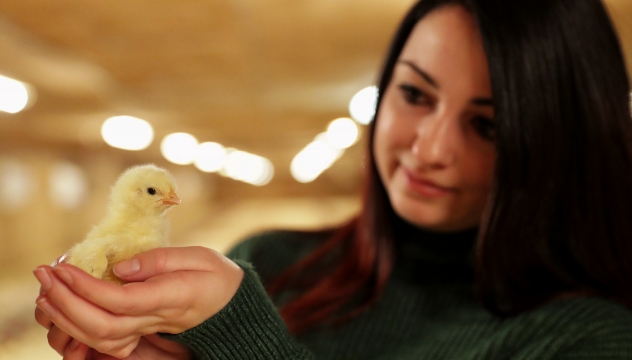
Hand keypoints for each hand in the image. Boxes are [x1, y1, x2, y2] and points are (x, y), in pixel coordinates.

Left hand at [34, 246, 243, 358]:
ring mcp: (147, 330)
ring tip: (47, 292)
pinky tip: (65, 309)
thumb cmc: (217, 275)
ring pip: (99, 339)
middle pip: (102, 325)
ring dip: (66, 318)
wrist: (232, 304)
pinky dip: (78, 329)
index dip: (86, 287)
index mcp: (171, 298)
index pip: (120, 300)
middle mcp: (155, 319)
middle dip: (66, 303)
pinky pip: (105, 341)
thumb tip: (120, 267)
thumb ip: (160, 259)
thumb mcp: (199, 256)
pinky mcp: (142, 332)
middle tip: (45, 275)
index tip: (64, 266)